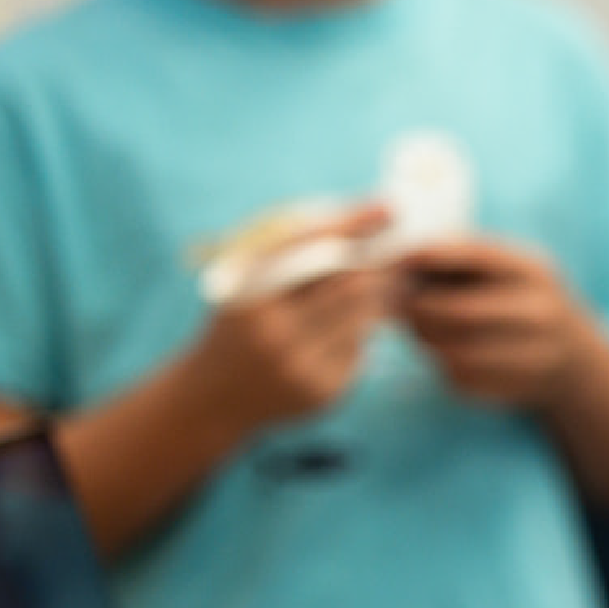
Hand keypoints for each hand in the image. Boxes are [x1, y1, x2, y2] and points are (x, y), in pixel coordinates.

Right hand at [181, 207, 394, 434]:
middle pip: (350, 284)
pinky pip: (361, 349)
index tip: (388, 208)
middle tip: (398, 250)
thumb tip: (358, 225)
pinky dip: (364, 331)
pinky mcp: (323, 391)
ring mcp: (300, 366)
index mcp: (248, 294)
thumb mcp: (242, 283)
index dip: (351, 224)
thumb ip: (288, 254)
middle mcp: (273, 332)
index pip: (308, 246)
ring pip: (364, 317)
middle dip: (378, 264)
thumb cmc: (236, 324)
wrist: (210, 399)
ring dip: (380, 296)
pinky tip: (359, 324)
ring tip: (386, 282)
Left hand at [396, 238, 599, 409]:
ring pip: (453, 351)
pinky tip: (446, 349)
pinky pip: (459, 377)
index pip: (475, 256)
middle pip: (458, 312)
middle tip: (397, 301)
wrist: (574, 359)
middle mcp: (540, 314)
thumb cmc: (524, 300)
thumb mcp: (511, 268)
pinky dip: (441, 363)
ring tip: (419, 324)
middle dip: (418, 307)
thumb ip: (464, 258)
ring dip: (425, 338)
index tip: (399, 258)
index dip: (430, 256)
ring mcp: (533, 356)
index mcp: (534, 272)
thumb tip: (401, 259)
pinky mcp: (515, 389)